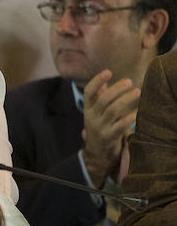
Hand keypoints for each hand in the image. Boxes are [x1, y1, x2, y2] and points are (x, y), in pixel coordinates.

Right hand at [82, 69, 139, 186]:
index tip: (108, 72)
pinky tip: (138, 111)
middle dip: (116, 89)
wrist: (97, 153)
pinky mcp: (109, 137)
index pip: (89, 92)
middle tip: (129, 81)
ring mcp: (100, 128)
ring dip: (126, 100)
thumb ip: (98, 97)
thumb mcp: (95, 113)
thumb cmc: (100, 127)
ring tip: (137, 91)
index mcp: (87, 109)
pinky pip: (121, 125)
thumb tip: (103, 81)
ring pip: (113, 110)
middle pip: (103, 100)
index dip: (97, 81)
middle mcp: (92, 117)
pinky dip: (130, 117)